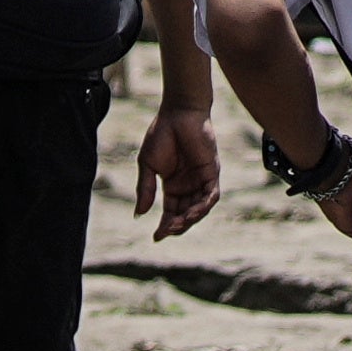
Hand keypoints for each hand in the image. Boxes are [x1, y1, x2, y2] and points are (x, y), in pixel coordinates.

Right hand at [135, 102, 223, 241]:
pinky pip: (211, 195)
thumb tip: (139, 214)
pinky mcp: (212, 173)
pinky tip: (193, 213)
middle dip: (177, 225)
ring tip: (178, 225)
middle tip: (166, 231)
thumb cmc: (161, 135)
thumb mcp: (148, 165)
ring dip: (191, 219)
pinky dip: (203, 206)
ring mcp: (202, 180)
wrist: (178, 114)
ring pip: (200, 208)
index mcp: (173, 185)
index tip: (156, 237)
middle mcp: (189, 185)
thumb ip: (145, 189)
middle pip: (186, 213)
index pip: (171, 211)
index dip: (165, 225)